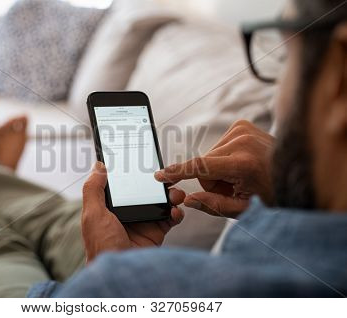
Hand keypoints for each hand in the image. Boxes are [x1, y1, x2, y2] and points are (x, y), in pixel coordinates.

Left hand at [81, 161, 184, 262]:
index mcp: (112, 206)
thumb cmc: (102, 246)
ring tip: (175, 194)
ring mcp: (144, 222)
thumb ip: (94, 189)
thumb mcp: (93, 214)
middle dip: (159, 183)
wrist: (120, 274)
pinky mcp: (156, 232)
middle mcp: (129, 212)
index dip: (136, 174)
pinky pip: (171, 218)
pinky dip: (177, 213)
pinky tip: (175, 212)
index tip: (145, 162)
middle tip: (167, 177)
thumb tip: (98, 166)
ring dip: (171, 195)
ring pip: (161, 201)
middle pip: (147, 190)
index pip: (126, 184)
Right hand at [155, 120, 274, 217]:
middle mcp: (242, 141)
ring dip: (219, 169)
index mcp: (243, 164)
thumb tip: (188, 200)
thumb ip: (213, 205)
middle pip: (204, 165)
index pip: (200, 167)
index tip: (160, 174)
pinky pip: (218, 146)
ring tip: (242, 175)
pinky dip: (225, 157)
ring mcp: (243, 129)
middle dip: (212, 180)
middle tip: (235, 187)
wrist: (297, 173)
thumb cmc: (272, 194)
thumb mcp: (244, 209)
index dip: (178, 172)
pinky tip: (242, 163)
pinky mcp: (242, 125)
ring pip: (209, 156)